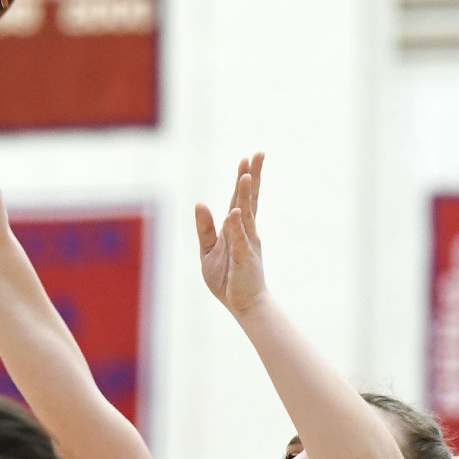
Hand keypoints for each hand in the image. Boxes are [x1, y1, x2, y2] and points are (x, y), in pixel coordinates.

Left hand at [196, 153, 267, 315]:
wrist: (243, 304)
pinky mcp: (243, 259)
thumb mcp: (208, 250)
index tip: (246, 158)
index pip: (239, 199)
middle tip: (258, 154)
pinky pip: (239, 241)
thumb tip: (200, 203)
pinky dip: (236, 227)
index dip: (243, 179)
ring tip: (247, 175)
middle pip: (248, 200)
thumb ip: (205, 228)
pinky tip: (235, 212)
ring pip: (246, 215)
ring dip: (246, 195)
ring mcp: (246, 244)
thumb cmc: (227, 278)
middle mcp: (245, 232)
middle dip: (252, 177)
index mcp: (235, 229)